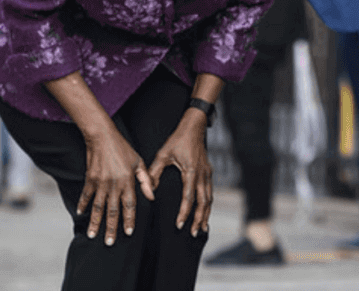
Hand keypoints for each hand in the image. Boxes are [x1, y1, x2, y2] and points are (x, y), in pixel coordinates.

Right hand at [78, 126, 154, 245]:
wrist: (103, 137)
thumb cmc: (123, 149)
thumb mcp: (139, 162)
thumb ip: (145, 180)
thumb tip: (152, 196)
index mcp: (128, 181)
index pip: (129, 205)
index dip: (129, 219)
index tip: (129, 232)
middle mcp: (114, 184)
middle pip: (113, 210)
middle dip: (111, 228)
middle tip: (109, 243)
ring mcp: (100, 183)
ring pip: (98, 207)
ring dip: (95, 222)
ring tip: (93, 235)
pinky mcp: (89, 179)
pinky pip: (86, 196)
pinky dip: (83, 205)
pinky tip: (81, 215)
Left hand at [148, 111, 212, 236]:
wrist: (195, 126)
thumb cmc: (179, 139)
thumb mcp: (164, 154)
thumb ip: (155, 172)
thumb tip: (148, 189)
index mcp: (191, 171)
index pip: (189, 197)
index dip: (185, 212)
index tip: (180, 225)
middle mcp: (202, 174)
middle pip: (203, 202)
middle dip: (198, 218)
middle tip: (193, 233)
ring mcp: (207, 173)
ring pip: (209, 198)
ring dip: (206, 214)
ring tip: (202, 228)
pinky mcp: (208, 172)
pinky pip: (210, 192)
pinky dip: (208, 204)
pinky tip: (205, 211)